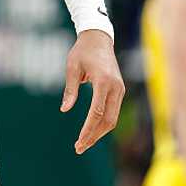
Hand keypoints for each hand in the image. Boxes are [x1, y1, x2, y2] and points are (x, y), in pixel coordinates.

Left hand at [62, 29, 124, 153]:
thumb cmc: (82, 51)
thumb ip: (70, 90)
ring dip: (99, 132)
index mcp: (104, 81)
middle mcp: (115, 87)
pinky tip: (91, 131)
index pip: (97, 112)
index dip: (88, 129)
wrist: (99, 38)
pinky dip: (103, 123)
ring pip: (112, 118)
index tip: (79, 141)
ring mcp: (120, 89)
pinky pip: (112, 111)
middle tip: (79, 148)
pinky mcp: (119, 90)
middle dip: (94, 136)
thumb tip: (64, 110)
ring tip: (83, 143)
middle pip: (108, 120)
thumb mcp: (72, 68)